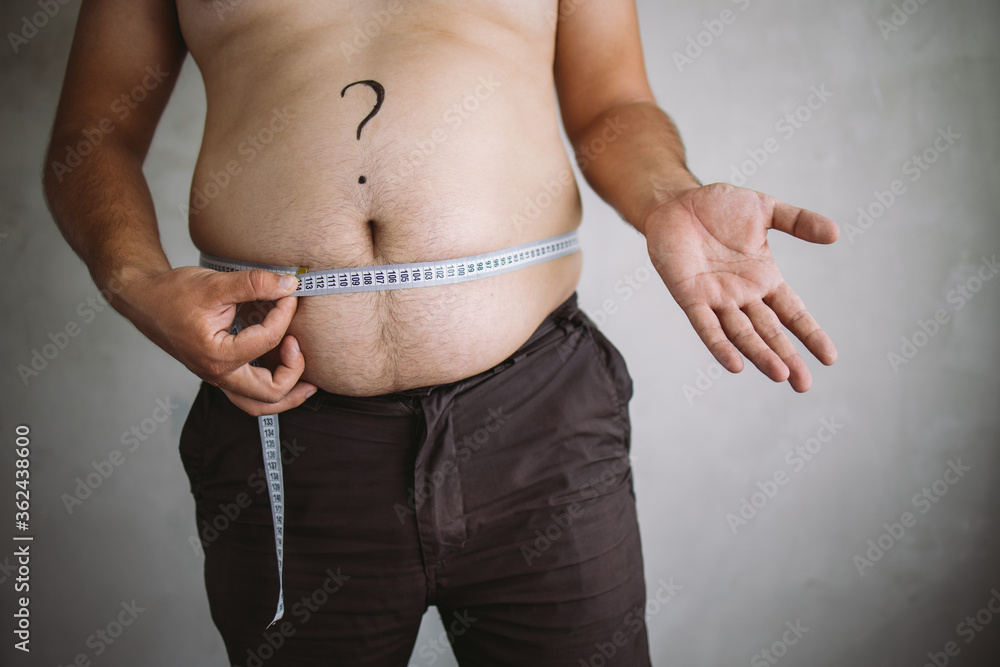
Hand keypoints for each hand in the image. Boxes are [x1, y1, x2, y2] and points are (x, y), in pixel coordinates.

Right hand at [116, 266, 316, 414]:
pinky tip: (286, 375)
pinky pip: (250, 395)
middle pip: (269, 393)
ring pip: (259, 404)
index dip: (284, 314)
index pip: (266, 340)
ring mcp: (219, 377)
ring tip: (310, 385)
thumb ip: (254, 284)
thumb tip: (289, 284)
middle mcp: (218, 374)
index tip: (288, 293)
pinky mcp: (221, 373)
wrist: (146, 301)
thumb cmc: (173, 294)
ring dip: (288, 396)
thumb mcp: (215, 284)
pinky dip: (272, 390)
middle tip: (298, 343)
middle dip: (294, 370)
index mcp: (216, 355)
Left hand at [644, 182, 837, 391]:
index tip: (829, 358)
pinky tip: (735, 365)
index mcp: (764, 279)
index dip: (810, 334)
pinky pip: (706, 326)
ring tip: (780, 375)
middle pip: (770, 333)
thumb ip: (798, 221)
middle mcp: (743, 295)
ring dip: (760, 355)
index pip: (793, 313)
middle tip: (804, 385)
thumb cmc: (719, 207)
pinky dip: (720, 345)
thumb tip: (835, 233)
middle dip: (788, 358)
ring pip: (742, 334)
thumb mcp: (766, 209)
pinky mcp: (690, 297)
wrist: (676, 202)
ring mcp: (717, 299)